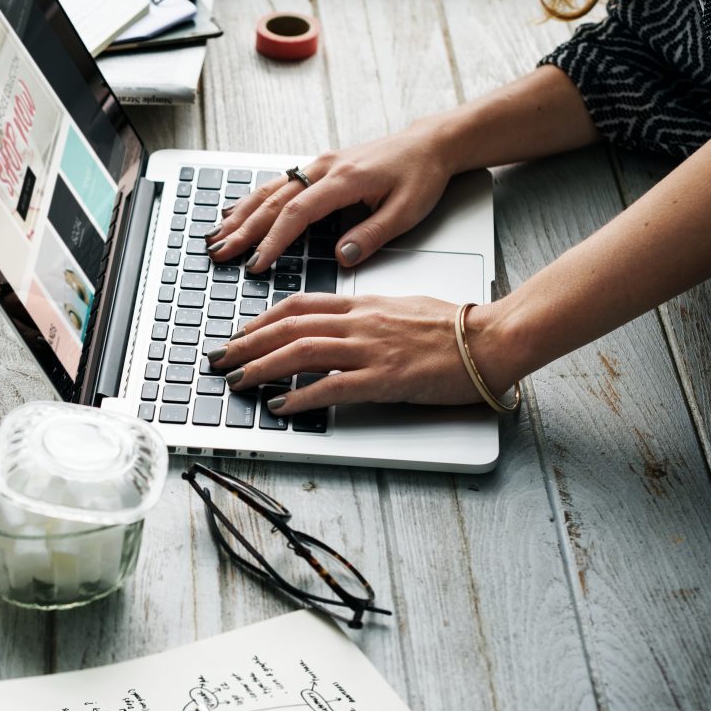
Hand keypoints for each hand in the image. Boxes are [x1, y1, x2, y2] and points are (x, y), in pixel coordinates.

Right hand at [203, 124, 455, 275]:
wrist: (429, 143)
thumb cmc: (420, 175)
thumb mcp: (406, 211)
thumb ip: (371, 236)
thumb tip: (340, 257)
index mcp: (344, 180)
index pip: (297, 214)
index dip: (273, 241)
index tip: (255, 264)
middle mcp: (325, 168)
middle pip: (274, 201)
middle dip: (243, 230)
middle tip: (220, 253)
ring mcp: (319, 165)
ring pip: (270, 190)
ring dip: (241, 214)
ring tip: (217, 235)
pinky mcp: (319, 167)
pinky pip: (278, 183)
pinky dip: (252, 199)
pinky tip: (236, 211)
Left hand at [207, 293, 521, 411]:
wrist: (490, 339)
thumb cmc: (452, 327)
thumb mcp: (399, 309)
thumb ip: (365, 316)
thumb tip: (339, 326)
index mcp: (362, 305)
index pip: (298, 305)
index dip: (261, 320)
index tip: (240, 333)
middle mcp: (359, 323)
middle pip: (289, 327)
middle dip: (247, 344)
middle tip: (220, 359)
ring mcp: (370, 350)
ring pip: (301, 352)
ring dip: (262, 367)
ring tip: (237, 382)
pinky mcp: (384, 379)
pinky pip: (331, 387)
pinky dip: (300, 395)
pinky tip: (280, 405)